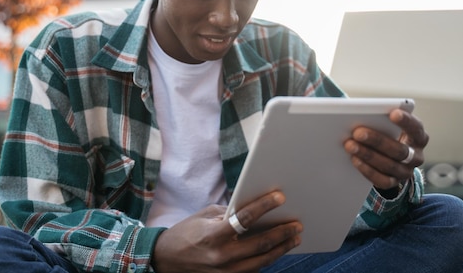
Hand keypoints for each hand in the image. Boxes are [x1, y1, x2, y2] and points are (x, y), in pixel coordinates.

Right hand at [151, 191, 302, 272]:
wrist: (166, 260)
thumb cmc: (186, 232)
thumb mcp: (205, 215)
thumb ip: (229, 213)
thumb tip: (255, 208)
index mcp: (214, 234)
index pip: (246, 218)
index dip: (265, 205)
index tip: (280, 197)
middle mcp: (222, 255)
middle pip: (261, 244)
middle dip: (282, 232)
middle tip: (297, 224)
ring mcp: (225, 272)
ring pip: (262, 261)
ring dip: (281, 248)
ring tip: (294, 238)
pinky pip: (253, 270)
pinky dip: (266, 259)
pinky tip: (277, 250)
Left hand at [343, 108, 428, 191]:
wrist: (389, 156)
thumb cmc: (388, 133)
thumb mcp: (390, 125)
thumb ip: (382, 119)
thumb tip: (361, 114)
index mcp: (419, 137)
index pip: (416, 128)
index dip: (406, 122)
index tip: (393, 113)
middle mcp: (416, 156)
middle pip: (399, 150)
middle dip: (377, 140)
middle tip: (357, 132)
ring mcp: (406, 171)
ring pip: (390, 165)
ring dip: (368, 155)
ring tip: (350, 145)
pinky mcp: (395, 182)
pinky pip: (382, 180)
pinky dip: (367, 170)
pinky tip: (354, 159)